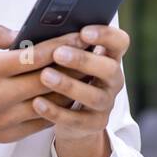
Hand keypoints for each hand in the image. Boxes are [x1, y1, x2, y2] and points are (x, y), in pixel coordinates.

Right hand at [0, 24, 86, 148]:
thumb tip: (22, 32)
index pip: (34, 56)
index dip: (61, 45)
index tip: (81, 35)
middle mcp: (1, 96)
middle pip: (50, 79)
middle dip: (76, 64)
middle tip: (95, 51)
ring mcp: (8, 118)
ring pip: (53, 102)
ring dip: (74, 86)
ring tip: (91, 71)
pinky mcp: (12, 134)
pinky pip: (45, 120)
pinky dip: (62, 107)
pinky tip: (73, 93)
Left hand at [33, 25, 129, 142]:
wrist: (75, 119)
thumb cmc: (67, 77)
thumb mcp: (69, 60)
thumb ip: (62, 45)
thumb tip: (36, 32)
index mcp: (109, 58)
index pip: (120, 41)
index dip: (106, 35)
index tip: (83, 32)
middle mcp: (113, 80)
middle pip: (110, 69)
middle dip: (84, 60)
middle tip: (58, 53)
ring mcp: (106, 104)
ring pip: (94, 96)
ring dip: (69, 85)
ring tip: (45, 76)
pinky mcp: (94, 125)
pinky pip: (77, 120)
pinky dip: (56, 111)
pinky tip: (37, 102)